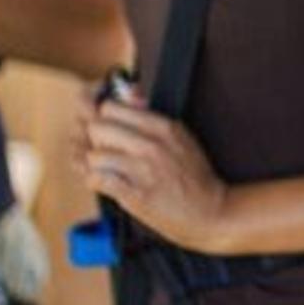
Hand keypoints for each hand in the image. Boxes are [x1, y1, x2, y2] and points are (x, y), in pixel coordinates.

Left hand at [80, 84, 230, 252]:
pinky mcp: (136, 195)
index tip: (106, 128)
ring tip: (106, 168)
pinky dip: (96, 181)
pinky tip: (105, 182)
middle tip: (105, 150)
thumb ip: (152, 116)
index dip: (103, 118)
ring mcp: (143, 171)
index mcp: (164, 127)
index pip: (111, 108)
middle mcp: (152, 146)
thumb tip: (130, 93)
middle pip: (97, 128)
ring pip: (93, 155)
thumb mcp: (181, 136)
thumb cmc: (194, 174)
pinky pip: (98, 179)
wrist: (210, 211)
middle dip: (96, 140)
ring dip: (95, 164)